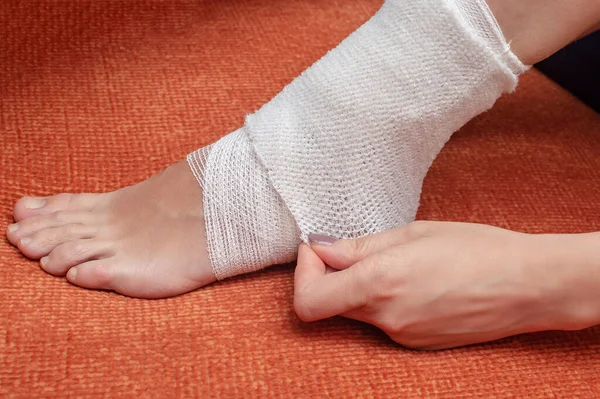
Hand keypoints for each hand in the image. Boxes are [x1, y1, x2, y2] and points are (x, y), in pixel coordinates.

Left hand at [294, 221, 597, 349]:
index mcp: (380, 283)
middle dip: (331, 276)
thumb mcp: (413, 233)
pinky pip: (385, 322)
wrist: (529, 285)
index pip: (308, 300)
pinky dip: (384, 301)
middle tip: (351, 249)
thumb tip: (321, 248)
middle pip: (330, 304)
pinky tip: (415, 282)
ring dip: (360, 288)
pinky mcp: (417, 344)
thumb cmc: (477, 248)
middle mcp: (385, 317)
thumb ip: (359, 246)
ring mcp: (402, 336)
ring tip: (396, 262)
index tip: (318, 249)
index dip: (303, 272)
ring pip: (358, 312)